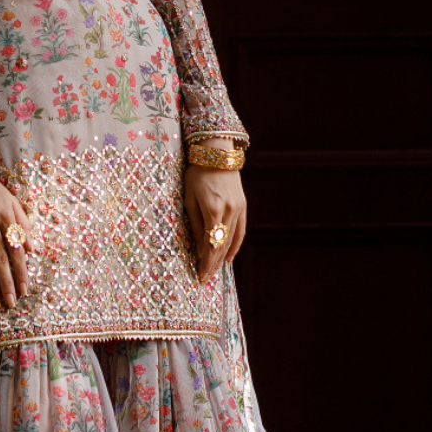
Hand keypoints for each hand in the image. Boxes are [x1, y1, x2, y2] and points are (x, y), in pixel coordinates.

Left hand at [184, 167, 245, 282]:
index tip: (200, 276)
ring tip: (214, 270)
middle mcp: (229, 211)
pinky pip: (240, 230)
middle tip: (205, 278)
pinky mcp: (243, 205)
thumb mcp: (189, 198)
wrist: (216, 153)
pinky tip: (228, 257)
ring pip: (231, 240)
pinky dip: (235, 245)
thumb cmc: (197, 173)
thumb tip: (199, 247)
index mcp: (213, 210)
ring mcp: (238, 209)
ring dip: (222, 257)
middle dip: (212, 264)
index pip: (210, 244)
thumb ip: (195, 224)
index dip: (206, 263)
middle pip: (222, 245)